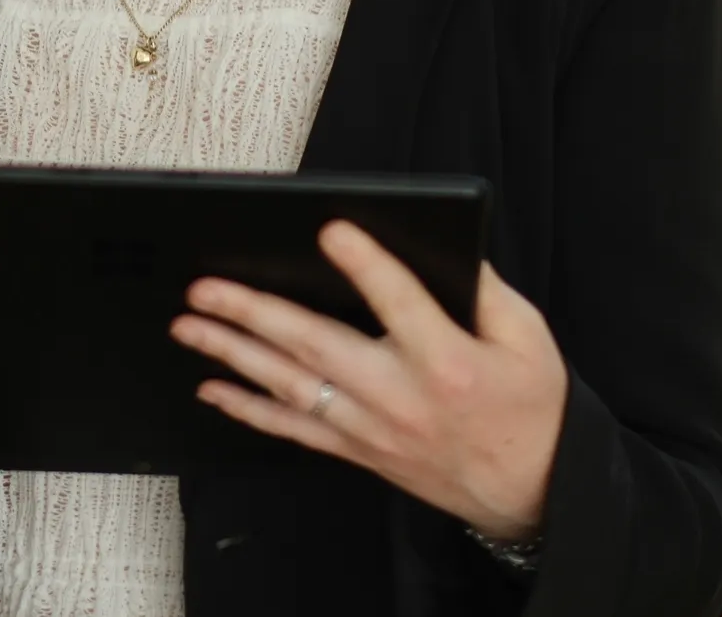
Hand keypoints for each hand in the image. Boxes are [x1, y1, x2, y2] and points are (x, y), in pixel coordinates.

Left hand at [170, 222, 567, 542]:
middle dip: (252, 312)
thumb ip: (487, 290)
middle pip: (314, 345)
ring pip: (290, 386)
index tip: (330, 229)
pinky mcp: (358, 450)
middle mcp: (399, 396)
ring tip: (189, 325)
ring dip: (233, 355)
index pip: (399, 301)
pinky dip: (247, 409)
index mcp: (447, 360)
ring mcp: (371, 429)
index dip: (365, 264)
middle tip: (204, 286)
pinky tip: (211, 387)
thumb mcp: (527, 339)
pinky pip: (293, 429)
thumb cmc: (530, 407)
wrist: (532, 491)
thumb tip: (445, 245)